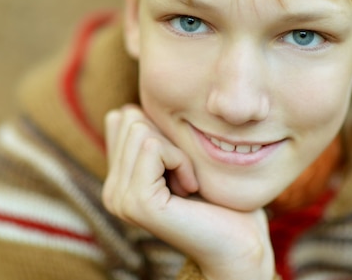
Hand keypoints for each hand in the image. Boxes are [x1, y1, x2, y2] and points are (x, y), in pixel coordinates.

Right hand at [102, 105, 274, 279]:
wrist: (240, 241)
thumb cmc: (219, 198)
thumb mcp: (178, 156)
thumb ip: (149, 137)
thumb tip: (123, 109)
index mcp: (117, 180)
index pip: (123, 118)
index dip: (161, 130)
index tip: (180, 165)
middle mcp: (112, 191)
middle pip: (130, 119)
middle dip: (168, 138)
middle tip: (186, 176)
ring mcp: (119, 199)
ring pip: (140, 129)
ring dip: (177, 151)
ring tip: (188, 184)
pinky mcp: (137, 202)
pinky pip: (153, 147)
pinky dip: (181, 160)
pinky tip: (191, 188)